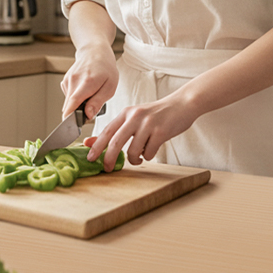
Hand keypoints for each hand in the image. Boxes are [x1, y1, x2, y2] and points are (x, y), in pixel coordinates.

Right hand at [61, 45, 118, 119]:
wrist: (95, 51)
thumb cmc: (106, 68)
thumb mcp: (110, 86)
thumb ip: (98, 102)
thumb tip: (87, 115)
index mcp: (86, 83)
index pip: (73, 103)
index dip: (69, 118)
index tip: (69, 128)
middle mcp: (73, 81)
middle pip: (70, 106)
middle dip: (78, 113)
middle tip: (93, 108)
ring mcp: (67, 81)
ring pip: (69, 102)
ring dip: (78, 105)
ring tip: (91, 94)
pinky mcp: (65, 81)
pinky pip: (69, 97)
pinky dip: (76, 98)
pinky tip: (85, 89)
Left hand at [84, 94, 200, 169]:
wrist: (182, 105)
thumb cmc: (156, 114)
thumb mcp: (134, 117)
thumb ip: (116, 129)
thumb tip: (91, 142)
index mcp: (126, 113)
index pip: (107, 131)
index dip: (97, 146)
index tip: (90, 158)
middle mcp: (135, 117)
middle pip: (116, 142)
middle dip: (109, 158)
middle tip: (107, 168)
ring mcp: (148, 124)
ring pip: (133, 151)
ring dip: (134, 159)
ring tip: (138, 158)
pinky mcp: (161, 132)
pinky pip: (149, 152)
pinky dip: (148, 156)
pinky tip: (152, 149)